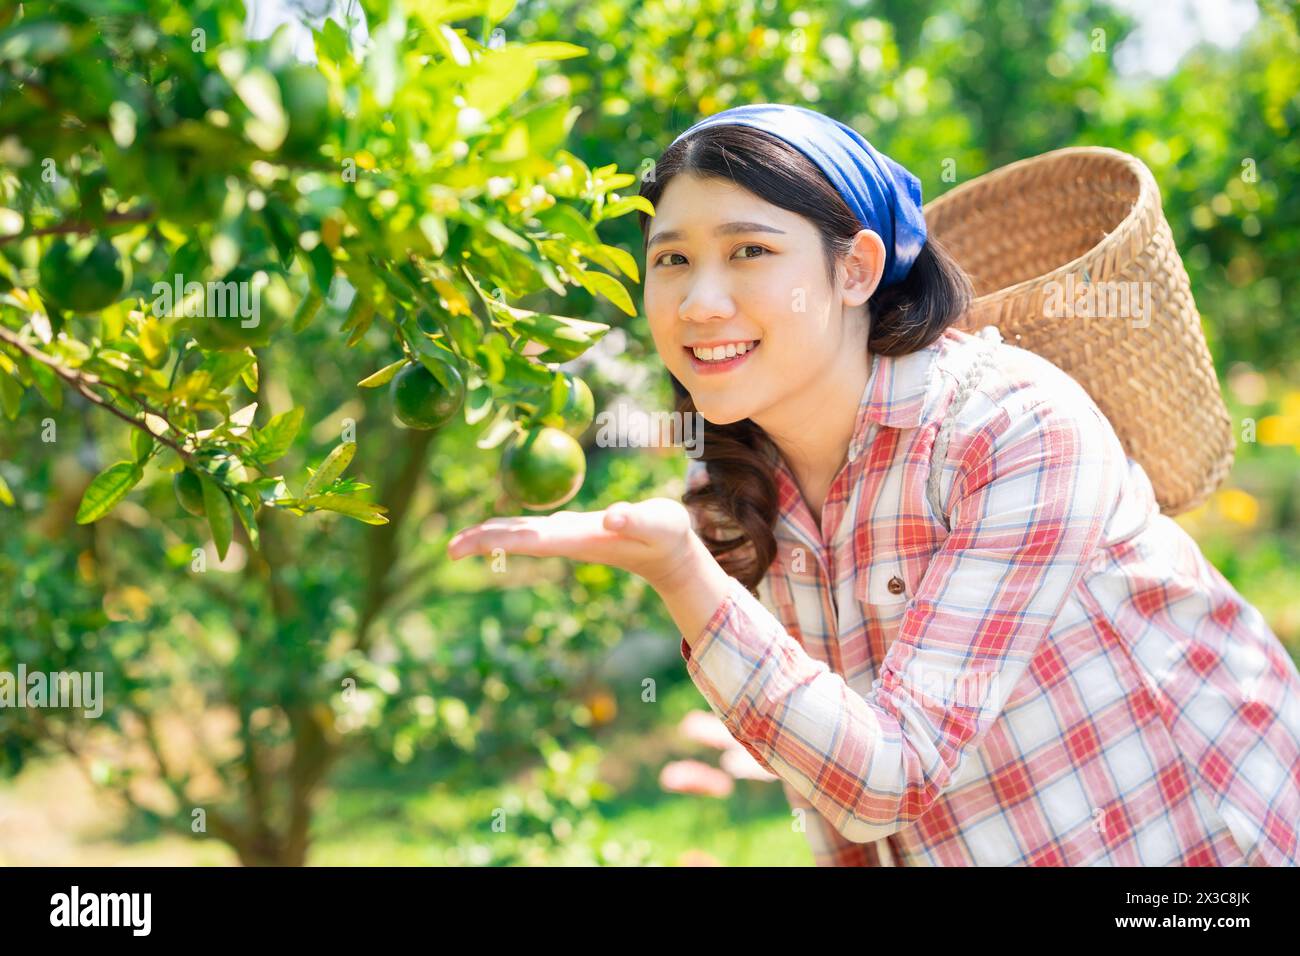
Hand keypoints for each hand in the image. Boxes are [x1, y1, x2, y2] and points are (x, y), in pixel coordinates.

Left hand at [446, 497, 697, 592]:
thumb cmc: (667, 536)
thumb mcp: (657, 523)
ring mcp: (569, 537)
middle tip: (447, 549)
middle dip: (483, 542)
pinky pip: (534, 529)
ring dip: (492, 536)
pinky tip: (501, 527)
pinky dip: (511, 527)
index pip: (529, 539)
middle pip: (517, 540)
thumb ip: (634, 519)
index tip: (467, 546)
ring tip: (461, 540)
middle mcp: (567, 540)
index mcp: (579, 538)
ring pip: (523, 535)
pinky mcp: (574, 530)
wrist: (673, 554)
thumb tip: (611, 517)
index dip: (496, 539)